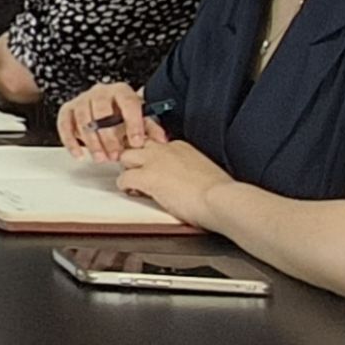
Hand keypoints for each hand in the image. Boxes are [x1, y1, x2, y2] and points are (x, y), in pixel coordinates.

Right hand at [57, 81, 162, 162]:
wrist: (109, 105)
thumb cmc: (124, 112)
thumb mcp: (140, 117)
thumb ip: (150, 127)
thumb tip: (161, 139)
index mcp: (121, 91)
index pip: (128, 103)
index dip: (132, 123)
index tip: (136, 142)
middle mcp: (100, 92)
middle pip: (101, 111)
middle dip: (108, 136)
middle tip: (115, 155)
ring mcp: (83, 99)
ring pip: (83, 118)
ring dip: (91, 141)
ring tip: (100, 157)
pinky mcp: (69, 109)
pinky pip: (64, 123)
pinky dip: (70, 140)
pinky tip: (79, 153)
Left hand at [114, 137, 229, 224]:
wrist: (221, 198)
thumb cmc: (219, 191)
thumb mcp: (205, 172)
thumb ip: (191, 171)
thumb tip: (189, 181)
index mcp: (181, 147)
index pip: (157, 145)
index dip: (153, 158)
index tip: (156, 169)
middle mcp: (165, 150)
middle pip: (137, 145)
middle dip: (135, 159)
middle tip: (138, 173)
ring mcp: (154, 162)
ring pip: (126, 157)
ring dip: (127, 170)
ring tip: (133, 184)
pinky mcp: (146, 177)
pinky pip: (124, 178)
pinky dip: (124, 186)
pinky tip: (131, 192)